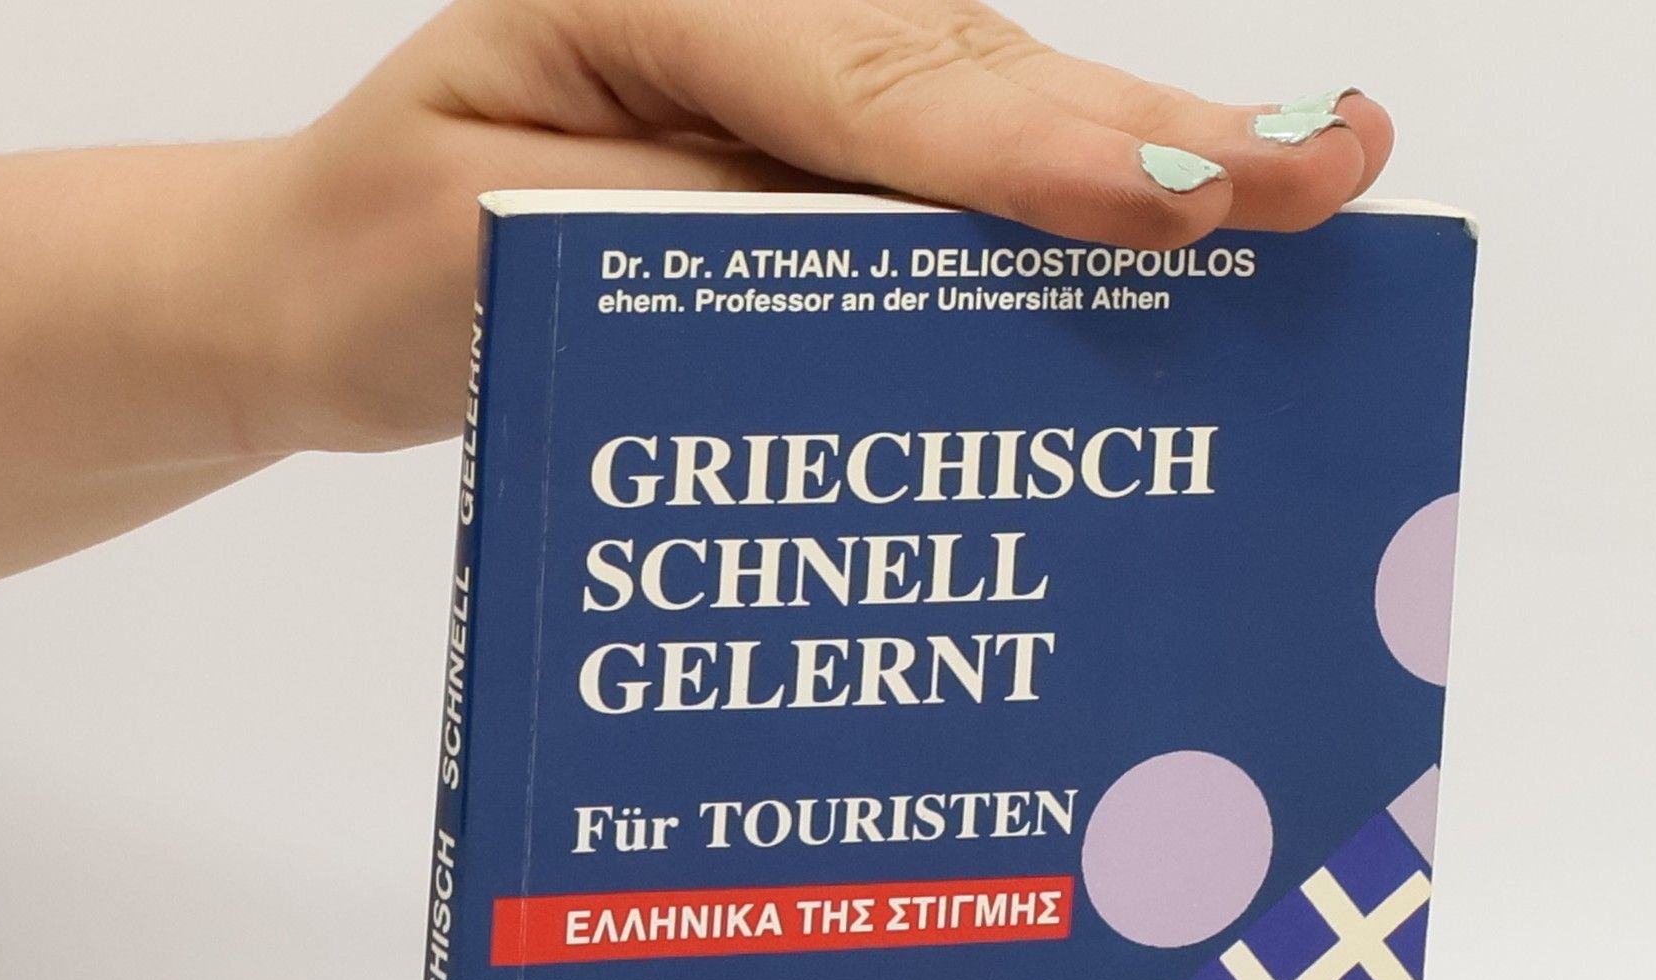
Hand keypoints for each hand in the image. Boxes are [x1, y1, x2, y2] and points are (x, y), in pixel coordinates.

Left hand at [254, 0, 1391, 451]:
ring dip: (1156, 152)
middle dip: (1151, 137)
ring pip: (1001, 99)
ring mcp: (799, 62)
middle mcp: (750, 4)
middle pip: (976, 73)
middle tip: (1323, 172)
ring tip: (1311, 178)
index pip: (866, 83)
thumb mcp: (507, 252)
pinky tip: (1198, 204)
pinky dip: (1082, 190)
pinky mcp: (821, 134)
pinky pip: (967, 155)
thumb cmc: (393, 259)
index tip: (1161, 210)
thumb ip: (697, 241)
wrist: (332, 277)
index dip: (1024, 159)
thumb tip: (898, 268)